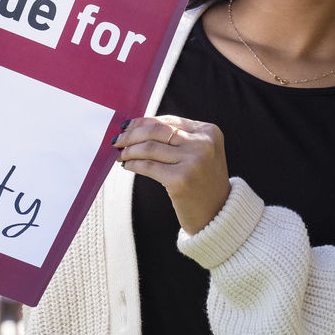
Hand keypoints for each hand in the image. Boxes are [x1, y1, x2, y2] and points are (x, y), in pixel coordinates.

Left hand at [113, 115, 230, 234]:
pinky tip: (127, 165)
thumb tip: (137, 126)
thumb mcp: (199, 153)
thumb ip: (177, 137)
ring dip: (129, 150)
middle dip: (132, 134)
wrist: (217, 214)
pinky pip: (148, 166)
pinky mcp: (181, 180)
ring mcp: (193, 161)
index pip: (169, 120)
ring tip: (120, 154)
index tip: (127, 127)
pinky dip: (133, 164)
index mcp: (209, 132)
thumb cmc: (202, 182)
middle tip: (117, 140)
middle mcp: (203, 143)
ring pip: (150, 147)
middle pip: (157, 130)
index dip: (143, 122)